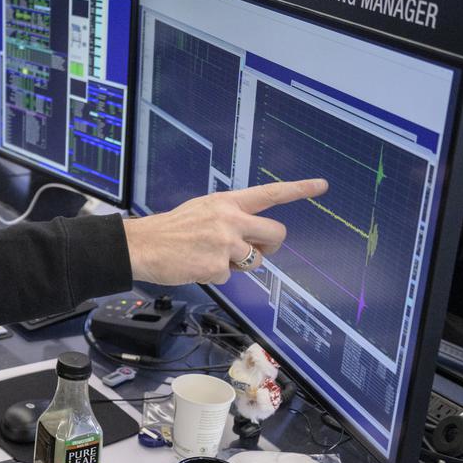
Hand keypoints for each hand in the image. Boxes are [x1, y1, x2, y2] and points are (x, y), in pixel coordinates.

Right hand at [124, 179, 327, 284]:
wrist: (141, 245)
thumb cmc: (169, 229)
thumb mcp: (202, 210)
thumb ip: (230, 216)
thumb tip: (252, 234)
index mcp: (227, 202)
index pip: (270, 193)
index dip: (299, 189)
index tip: (321, 186)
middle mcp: (230, 219)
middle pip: (276, 232)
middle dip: (272, 245)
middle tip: (257, 249)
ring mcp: (225, 244)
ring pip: (256, 260)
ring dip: (241, 264)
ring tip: (212, 257)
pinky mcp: (217, 267)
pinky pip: (230, 276)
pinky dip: (216, 276)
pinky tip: (196, 266)